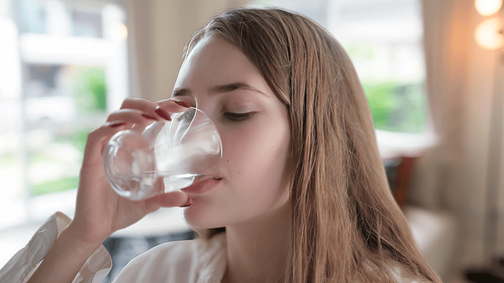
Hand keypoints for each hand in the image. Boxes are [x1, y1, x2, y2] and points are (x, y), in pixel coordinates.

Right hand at [67, 97, 191, 244]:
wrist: (97, 229)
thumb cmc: (121, 210)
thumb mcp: (151, 201)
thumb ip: (168, 198)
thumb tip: (189, 199)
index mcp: (133, 144)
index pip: (146, 114)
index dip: (162, 104)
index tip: (183, 106)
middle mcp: (118, 141)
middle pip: (129, 107)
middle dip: (148, 104)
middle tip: (168, 113)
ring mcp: (104, 149)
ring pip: (114, 117)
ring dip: (135, 112)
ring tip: (153, 118)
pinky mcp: (90, 161)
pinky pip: (96, 137)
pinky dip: (109, 128)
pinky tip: (124, 127)